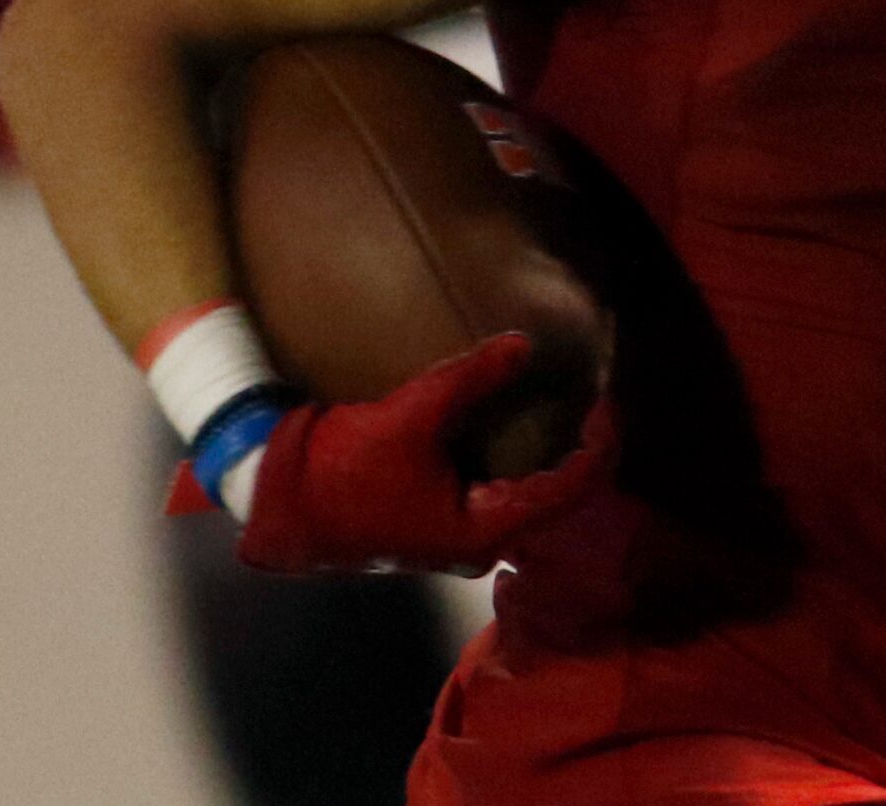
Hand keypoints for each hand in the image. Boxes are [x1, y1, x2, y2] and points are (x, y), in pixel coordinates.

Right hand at [237, 333, 614, 576]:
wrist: (277, 506)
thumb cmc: (343, 473)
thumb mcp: (410, 417)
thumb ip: (471, 379)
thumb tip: (524, 345)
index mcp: (489, 529)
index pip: (573, 489)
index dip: (600, 442)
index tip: (607, 396)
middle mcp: (482, 541)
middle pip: (557, 497)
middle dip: (577, 446)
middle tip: (589, 394)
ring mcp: (459, 532)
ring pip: (526, 494)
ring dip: (544, 451)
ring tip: (558, 400)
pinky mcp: (436, 516)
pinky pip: (496, 487)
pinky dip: (512, 454)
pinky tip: (509, 418)